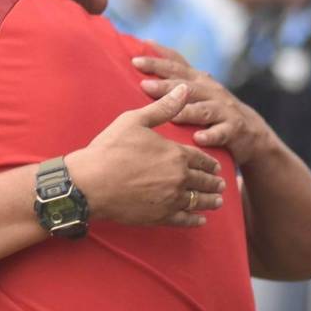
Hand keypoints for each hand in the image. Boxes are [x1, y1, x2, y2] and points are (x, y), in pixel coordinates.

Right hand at [67, 85, 225, 227]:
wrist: (89, 183)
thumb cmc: (109, 150)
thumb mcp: (134, 121)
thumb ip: (163, 108)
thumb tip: (183, 89)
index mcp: (176, 154)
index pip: (201, 159)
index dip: (210, 163)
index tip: (216, 167)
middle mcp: (179, 178)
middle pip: (203, 181)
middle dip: (214, 183)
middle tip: (221, 185)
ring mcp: (170, 199)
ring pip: (198, 201)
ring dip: (210, 201)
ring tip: (217, 201)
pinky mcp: (159, 216)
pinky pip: (184, 220)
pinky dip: (195, 220)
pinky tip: (201, 220)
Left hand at [132, 44, 273, 165]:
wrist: (252, 132)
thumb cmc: (214, 109)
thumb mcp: (196, 90)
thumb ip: (174, 78)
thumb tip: (141, 62)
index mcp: (198, 80)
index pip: (176, 66)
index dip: (157, 61)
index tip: (134, 59)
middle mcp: (211, 91)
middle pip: (186, 86)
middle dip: (165, 85)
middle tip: (144, 85)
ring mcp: (223, 109)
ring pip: (203, 109)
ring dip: (187, 111)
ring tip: (171, 114)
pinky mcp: (234, 128)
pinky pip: (221, 132)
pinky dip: (210, 135)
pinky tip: (197, 139)